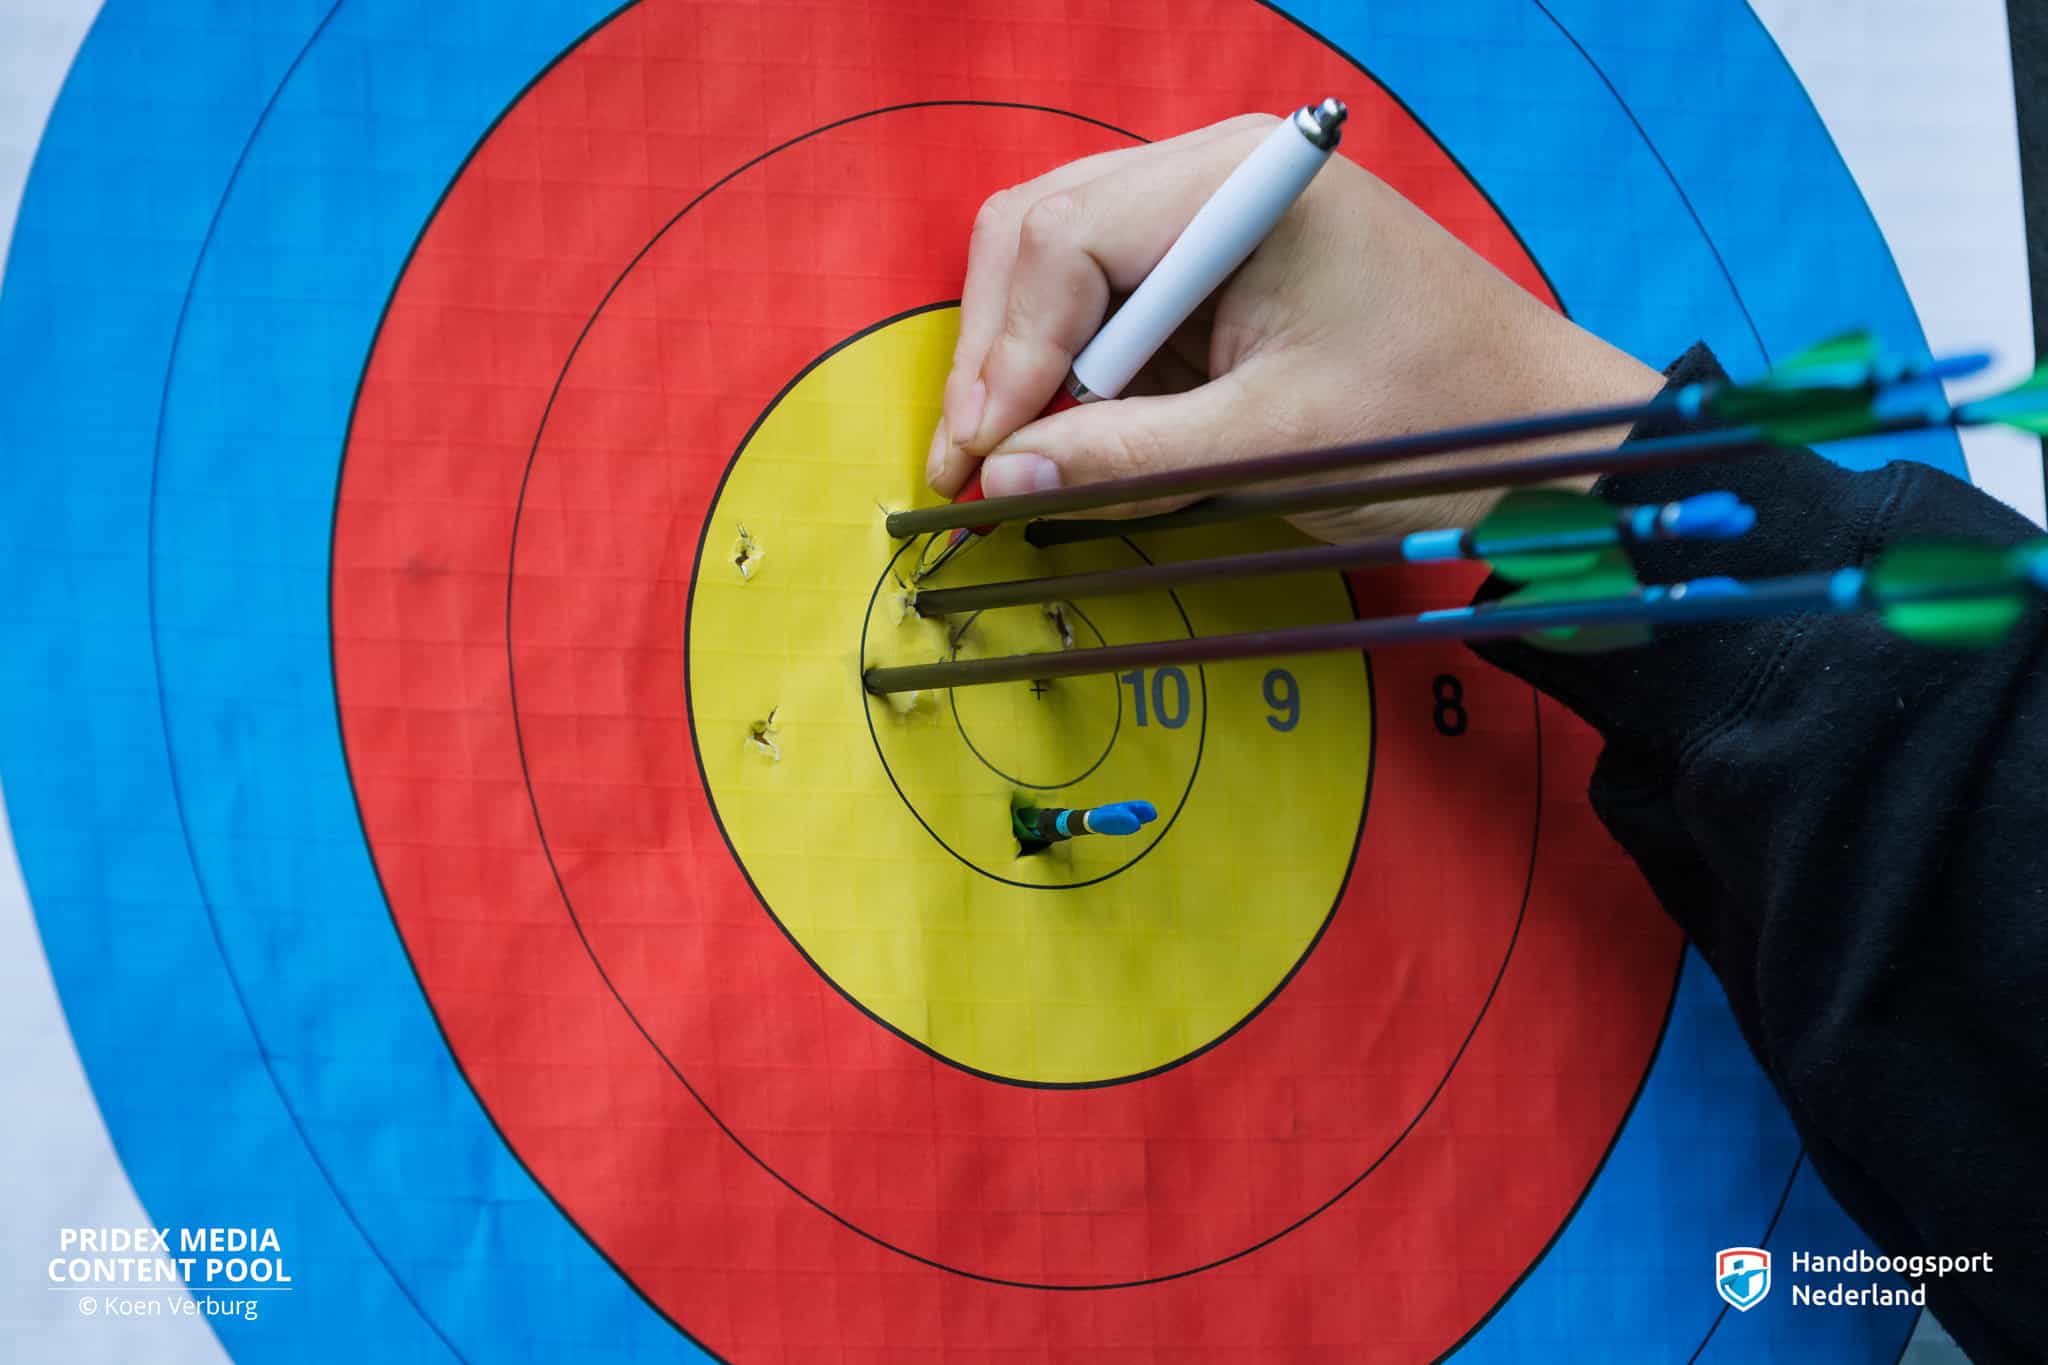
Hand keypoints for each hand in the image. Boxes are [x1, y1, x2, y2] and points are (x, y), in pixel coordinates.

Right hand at [926, 114, 1663, 541]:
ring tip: (1026, 466)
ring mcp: (1216, 217)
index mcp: (1241, 186)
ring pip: (1060, 270)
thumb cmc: (1441, 422)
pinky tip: (1081, 443)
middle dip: (999, 356)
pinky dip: (1080, 377)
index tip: (979, 461)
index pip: (1064, 240)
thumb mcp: (1273, 445)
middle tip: (976, 469)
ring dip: (1032, 370)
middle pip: (1042, 236)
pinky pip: (1109, 307)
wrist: (1547, 434)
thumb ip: (1130, 457)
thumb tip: (1004, 479)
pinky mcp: (1219, 268)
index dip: (1004, 357)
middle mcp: (1218, 177)